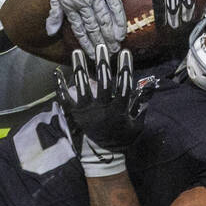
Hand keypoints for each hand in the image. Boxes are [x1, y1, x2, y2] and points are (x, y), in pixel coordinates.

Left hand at [46, 0, 126, 57]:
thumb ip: (55, 11)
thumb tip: (50, 30)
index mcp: (70, 4)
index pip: (79, 29)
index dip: (85, 43)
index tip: (91, 54)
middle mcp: (83, 2)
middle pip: (93, 28)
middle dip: (100, 43)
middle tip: (106, 55)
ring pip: (104, 20)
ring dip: (110, 36)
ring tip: (114, 48)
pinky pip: (115, 6)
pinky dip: (119, 20)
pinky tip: (122, 32)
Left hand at [54, 47, 153, 176]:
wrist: (102, 158)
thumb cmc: (121, 140)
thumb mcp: (136, 124)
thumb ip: (141, 105)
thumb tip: (149, 86)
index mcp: (118, 109)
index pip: (123, 84)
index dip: (124, 68)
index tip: (125, 53)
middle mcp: (102, 107)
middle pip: (103, 81)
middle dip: (102, 63)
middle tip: (101, 47)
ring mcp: (86, 111)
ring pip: (82, 86)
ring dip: (79, 68)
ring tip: (77, 52)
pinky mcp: (73, 114)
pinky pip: (64, 99)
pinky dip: (60, 86)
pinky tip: (56, 72)